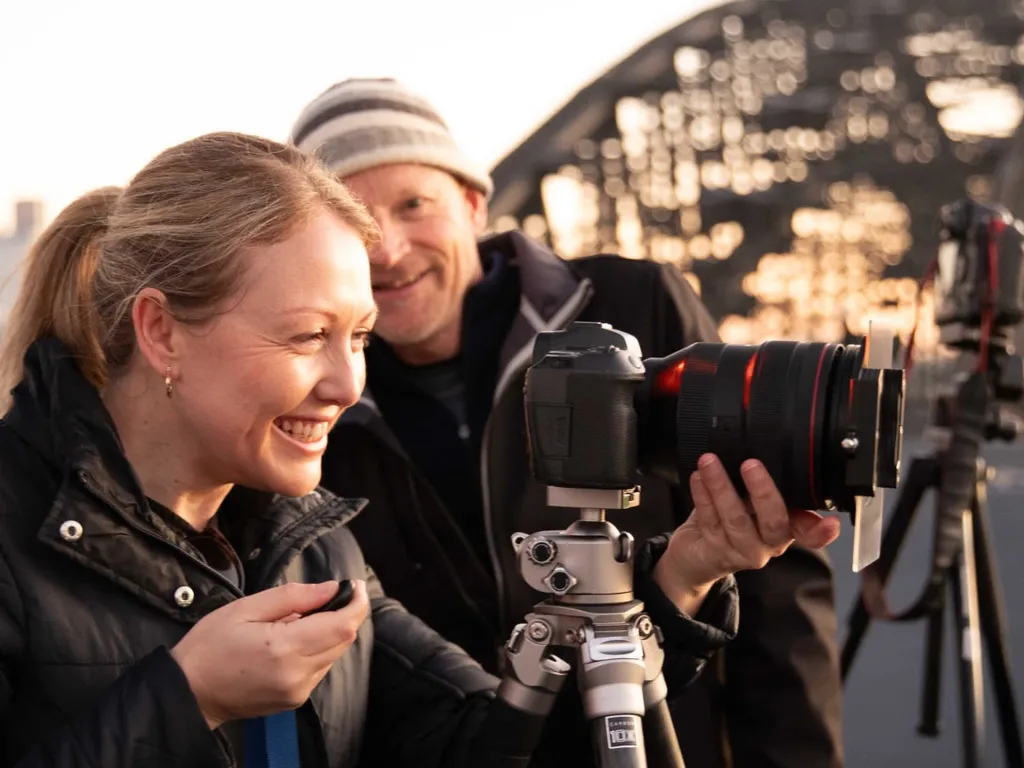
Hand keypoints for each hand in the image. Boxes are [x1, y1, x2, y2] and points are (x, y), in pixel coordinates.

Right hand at [171, 579, 369, 728]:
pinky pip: (319, 668)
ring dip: (330, 632)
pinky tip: (294, 640)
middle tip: (332, 594)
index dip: (355, 604)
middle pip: (343, 640)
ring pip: (334, 654)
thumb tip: (331, 588)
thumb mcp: (246, 608)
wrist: (189, 693)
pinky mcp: (294, 701)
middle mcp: (297, 675)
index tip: (356, 586)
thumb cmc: (210, 646)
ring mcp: (297, 692)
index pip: (341, 626)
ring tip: (300, 619)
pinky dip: (317, 649)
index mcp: (284, 649)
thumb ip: (293, 597)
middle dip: (346, 614)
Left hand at [654, 454, 839, 615]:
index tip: (833, 523)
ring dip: (721, 486)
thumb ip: (765, 490)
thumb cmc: (729, 521)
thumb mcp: (752, 505)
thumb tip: (772, 457)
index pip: (809, 533)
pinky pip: (709, 521)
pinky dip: (703, 496)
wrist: (696, 557)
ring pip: (735, 518)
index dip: (822, 531)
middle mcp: (768, 546)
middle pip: (773, 522)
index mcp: (784, 531)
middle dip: (763, 491)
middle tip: (751, 463)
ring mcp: (741, 552)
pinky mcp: (715, 553)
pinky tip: (698, 478)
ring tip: (710, 462)